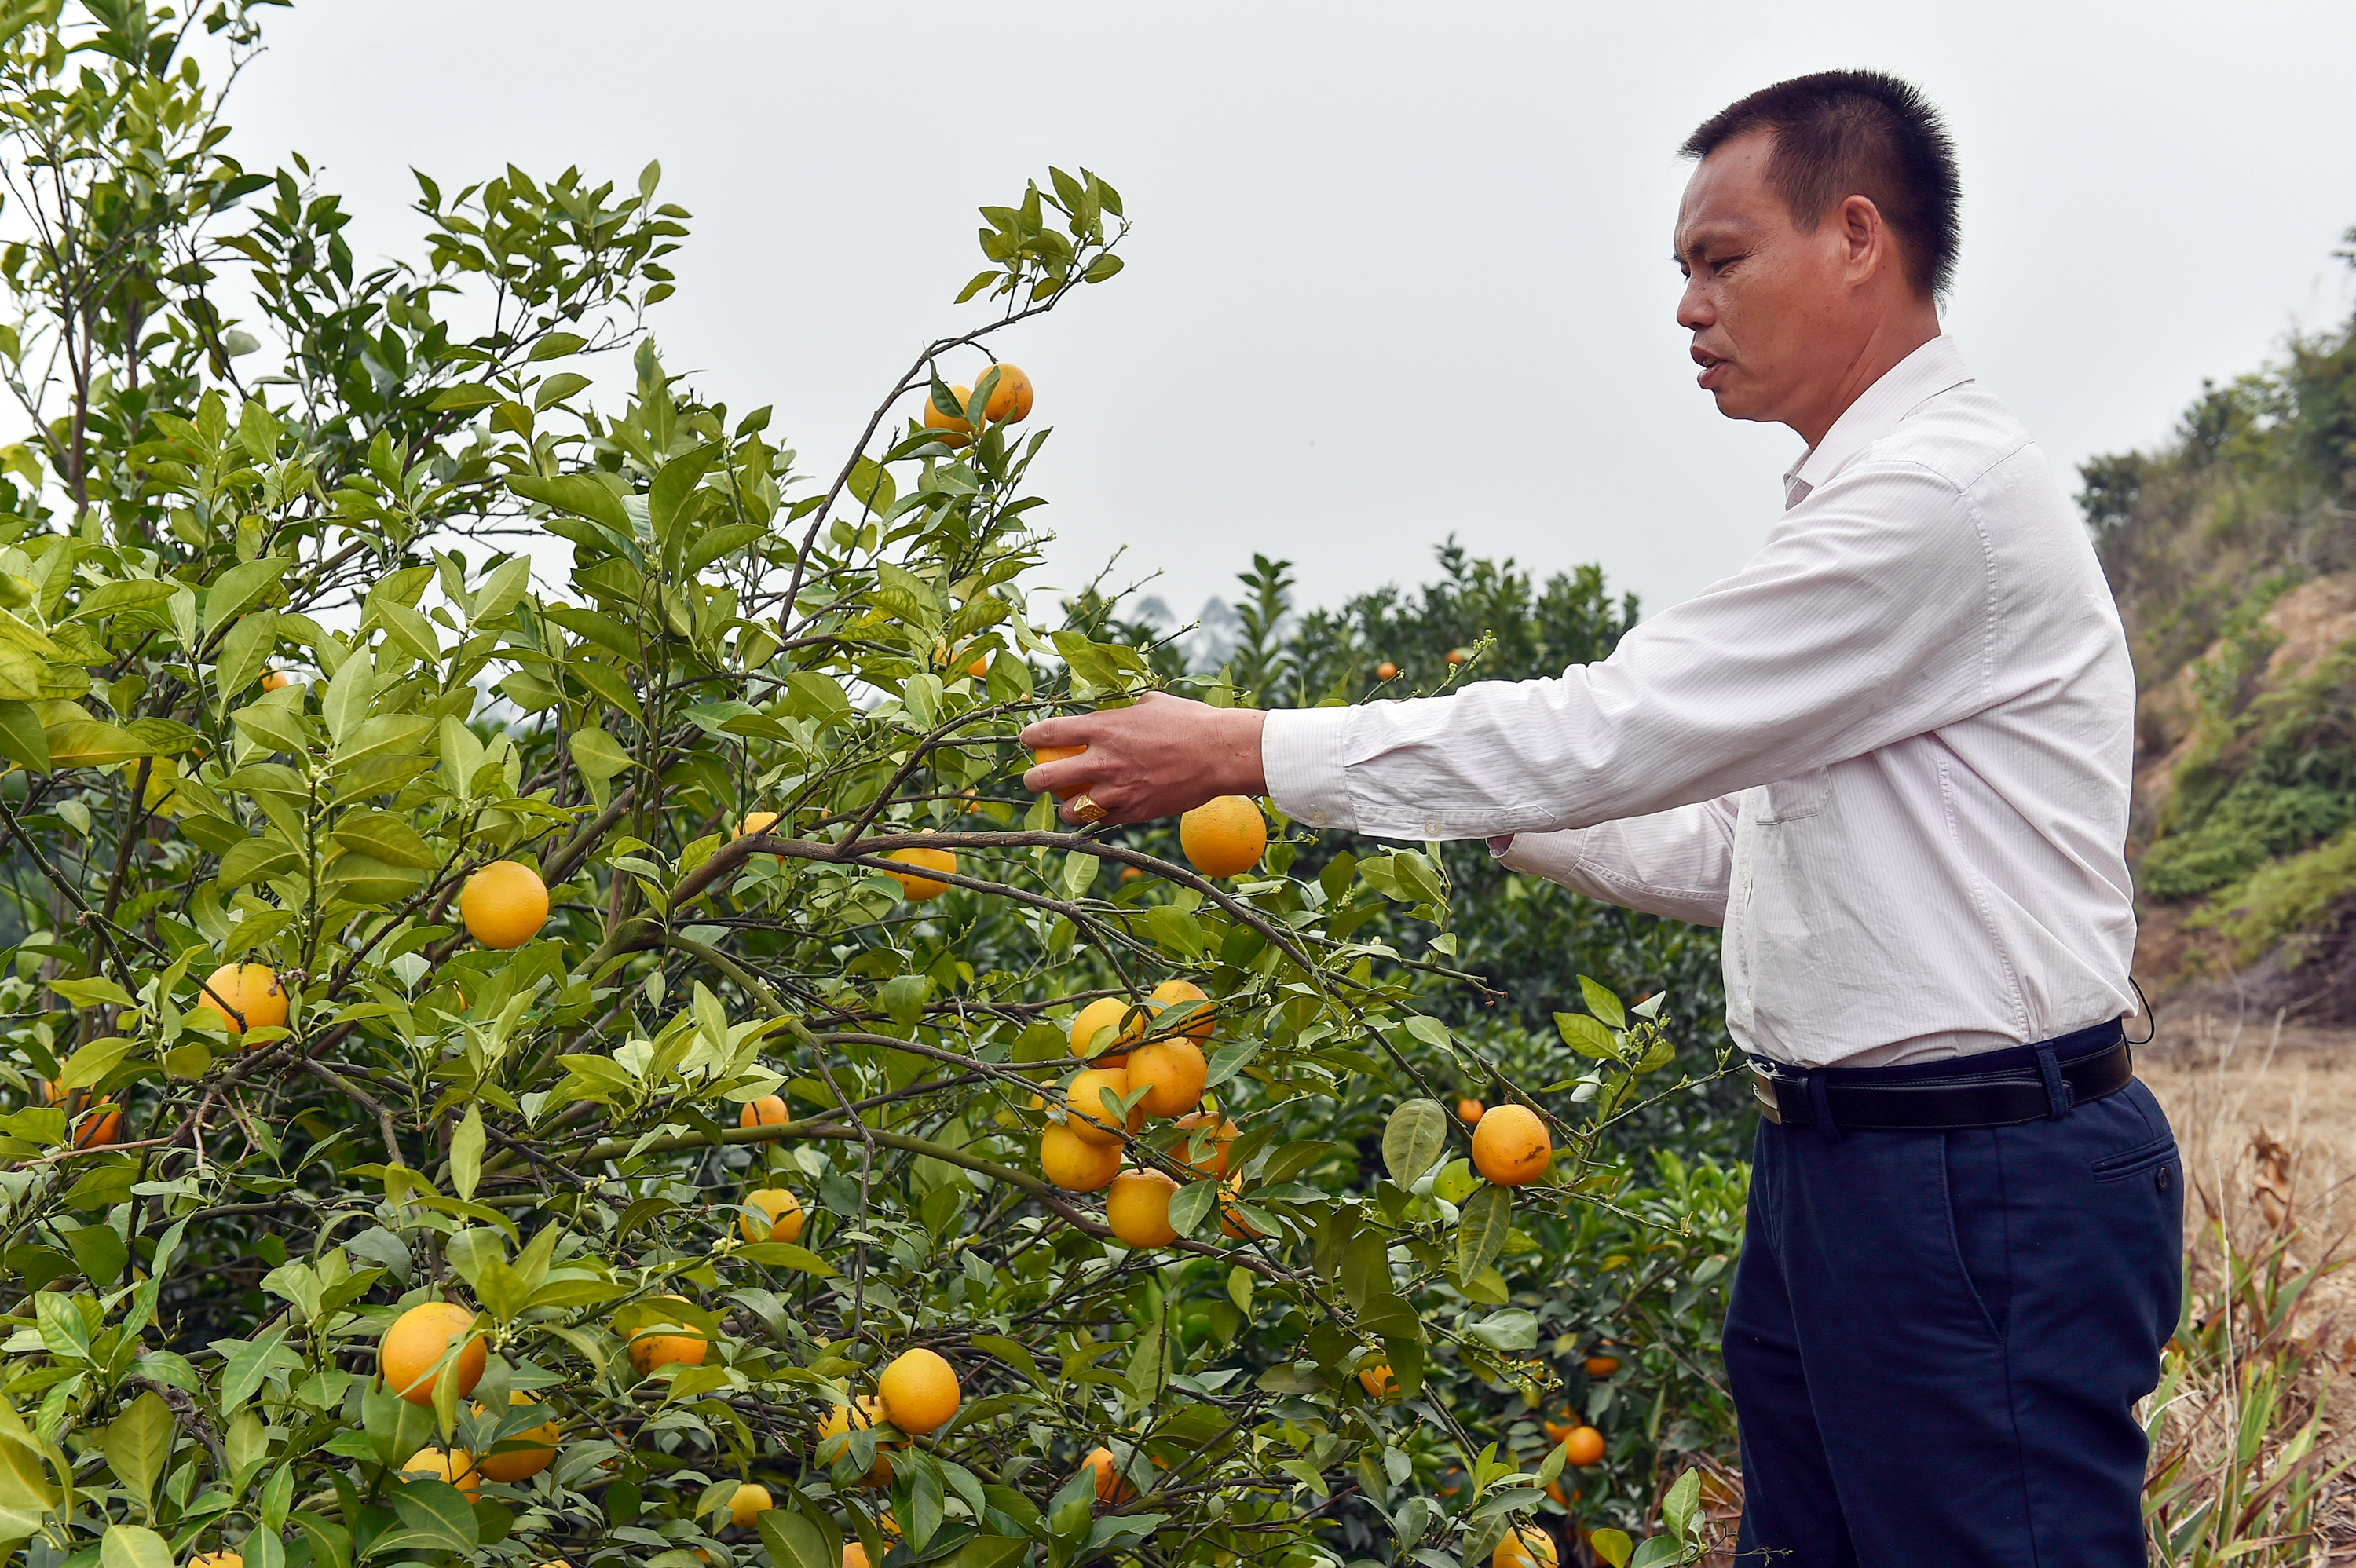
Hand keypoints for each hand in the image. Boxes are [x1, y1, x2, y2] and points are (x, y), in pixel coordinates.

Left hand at [1018, 692, 1268, 824]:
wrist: (1220, 754)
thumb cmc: (1190, 721)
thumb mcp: (1151, 703)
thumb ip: (1124, 711)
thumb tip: (1115, 712)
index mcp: (1103, 728)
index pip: (1048, 732)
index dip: (1029, 736)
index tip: (1026, 739)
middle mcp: (1102, 762)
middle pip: (1044, 778)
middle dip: (1032, 780)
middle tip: (1035, 779)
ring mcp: (1116, 791)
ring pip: (1069, 810)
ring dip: (1065, 806)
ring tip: (1071, 801)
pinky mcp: (1133, 812)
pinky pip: (1101, 821)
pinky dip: (1097, 817)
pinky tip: (1102, 809)